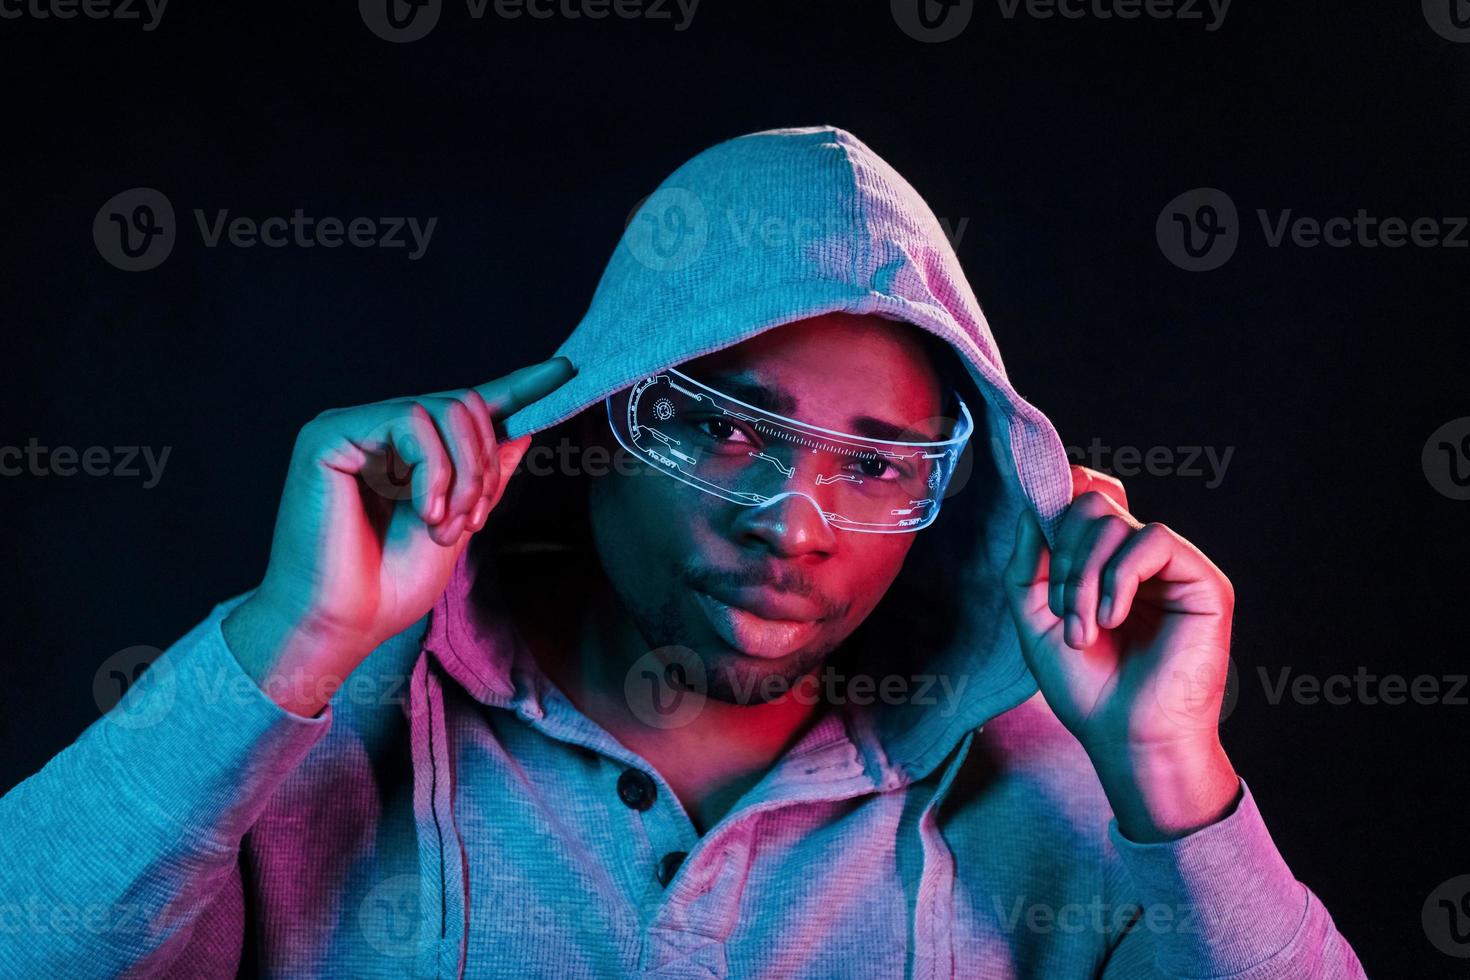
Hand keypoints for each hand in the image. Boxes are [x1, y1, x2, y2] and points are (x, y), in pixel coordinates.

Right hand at [224, 356, 574, 715]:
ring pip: (447, 409)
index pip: (470, 407)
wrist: (342, 624)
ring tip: (445, 526)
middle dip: (487, 464)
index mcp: (408, 450)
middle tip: (474, 521)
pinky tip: (423, 512)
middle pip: (467, 403)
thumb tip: (526, 425)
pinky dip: (433, 471)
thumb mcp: (460, 523)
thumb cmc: (391, 585)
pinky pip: (410, 421)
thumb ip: (486, 473)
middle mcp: (379, 429)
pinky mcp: (330, 434)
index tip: (566, 370)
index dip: (518, 387)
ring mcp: (353, 427)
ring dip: (465, 474)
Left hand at [1003, 465, 1238, 839]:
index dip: (1060, 496)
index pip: (1087, 497)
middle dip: (1062, 556)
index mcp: (1102, 562)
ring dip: (1083, 576)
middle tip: (1062, 612)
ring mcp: (1170, 567)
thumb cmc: (1086, 686)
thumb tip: (1035, 506)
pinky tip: (1113, 618)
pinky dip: (1120, 576)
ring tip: (1083, 629)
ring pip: (1114, 522)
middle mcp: (1137, 558)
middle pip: (1091, 505)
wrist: (1126, 737)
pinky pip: (1153, 539)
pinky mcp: (1201, 579)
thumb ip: (1029, 560)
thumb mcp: (1034, 616)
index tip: (1036, 518)